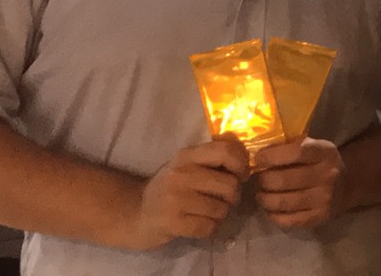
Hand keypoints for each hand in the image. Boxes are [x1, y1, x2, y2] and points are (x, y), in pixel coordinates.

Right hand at [125, 136, 248, 249]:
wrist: (134, 213)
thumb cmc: (169, 188)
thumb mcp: (187, 165)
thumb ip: (212, 158)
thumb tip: (246, 155)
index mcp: (187, 155)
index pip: (226, 151)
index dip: (242, 164)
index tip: (241, 176)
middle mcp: (181, 174)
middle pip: (230, 184)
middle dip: (233, 196)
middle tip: (224, 200)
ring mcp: (175, 198)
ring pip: (221, 209)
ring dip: (221, 215)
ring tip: (209, 213)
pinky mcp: (172, 222)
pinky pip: (209, 227)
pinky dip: (210, 229)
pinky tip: (200, 225)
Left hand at [253, 137, 344, 228]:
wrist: (346, 185)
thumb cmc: (319, 162)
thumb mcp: (312, 146)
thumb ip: (289, 145)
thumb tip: (258, 149)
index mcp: (324, 152)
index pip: (296, 153)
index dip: (272, 156)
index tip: (259, 158)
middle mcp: (327, 175)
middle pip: (283, 180)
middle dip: (264, 179)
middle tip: (260, 178)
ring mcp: (324, 199)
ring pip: (281, 202)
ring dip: (264, 198)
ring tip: (262, 193)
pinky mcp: (319, 217)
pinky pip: (287, 220)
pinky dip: (272, 214)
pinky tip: (271, 207)